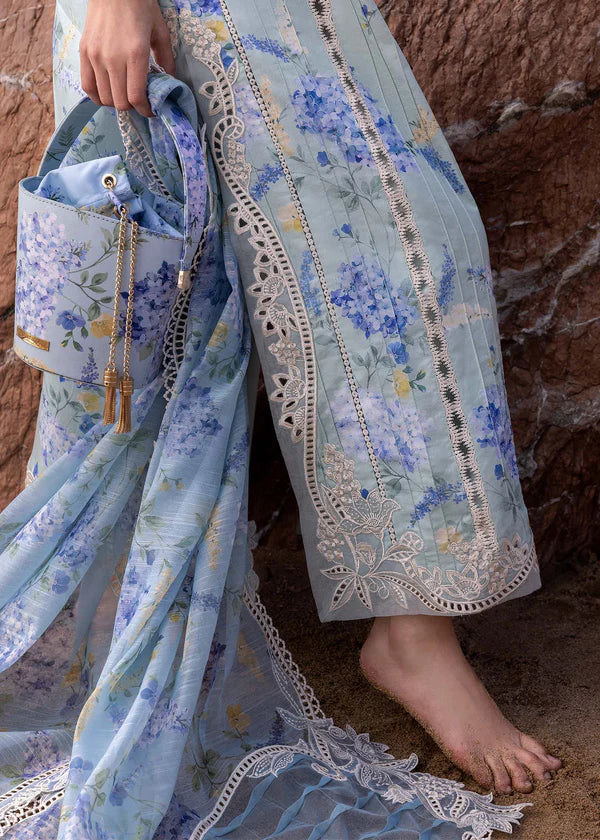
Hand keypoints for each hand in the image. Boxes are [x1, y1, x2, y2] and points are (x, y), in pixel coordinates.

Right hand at [79, 0, 174, 116]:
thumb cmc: (140, 6)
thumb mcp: (160, 31)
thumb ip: (166, 60)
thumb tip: (169, 82)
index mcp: (135, 54)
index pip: (136, 97)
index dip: (145, 110)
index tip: (151, 110)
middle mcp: (113, 58)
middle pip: (120, 102)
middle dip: (132, 108)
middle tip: (140, 102)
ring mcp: (95, 56)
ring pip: (104, 98)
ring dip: (116, 103)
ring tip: (125, 96)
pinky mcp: (83, 52)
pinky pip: (87, 86)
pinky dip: (98, 96)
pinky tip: (108, 93)